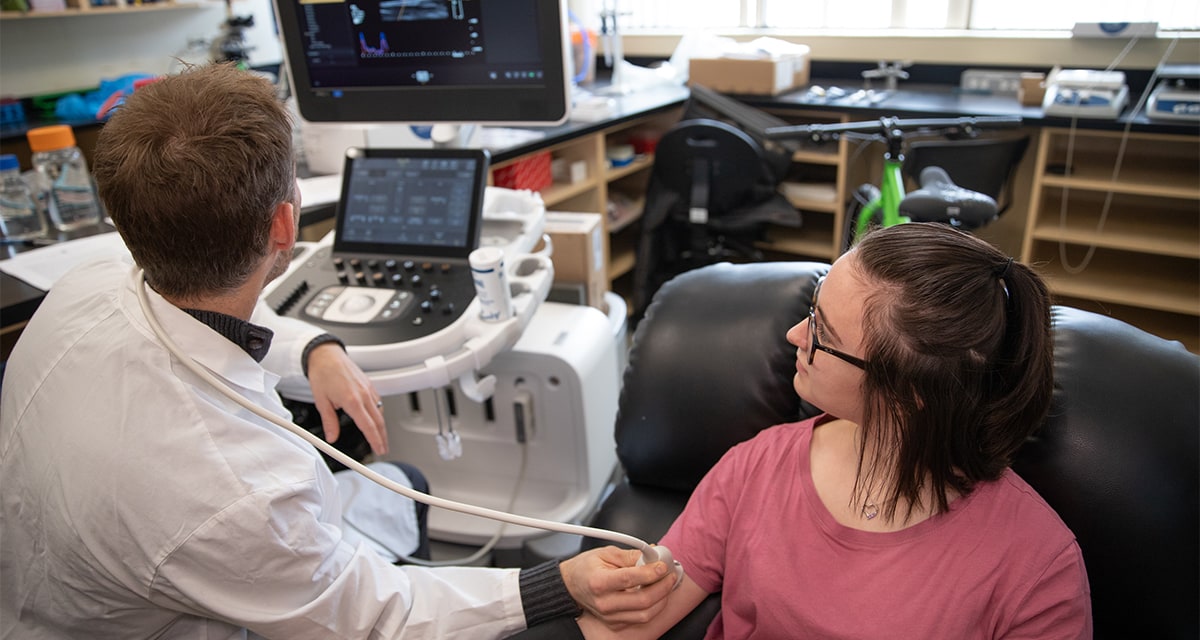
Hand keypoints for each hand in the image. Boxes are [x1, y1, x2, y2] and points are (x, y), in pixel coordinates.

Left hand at [304, 342, 387, 454]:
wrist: (326, 355)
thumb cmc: (323, 374)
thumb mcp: (321, 401)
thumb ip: (329, 422)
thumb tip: (332, 436)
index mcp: (352, 400)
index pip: (368, 426)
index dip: (375, 440)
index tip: (379, 449)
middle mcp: (363, 394)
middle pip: (379, 421)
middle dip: (383, 437)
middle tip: (383, 449)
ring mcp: (368, 389)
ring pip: (380, 412)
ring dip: (381, 426)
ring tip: (380, 437)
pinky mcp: (369, 384)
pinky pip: (378, 402)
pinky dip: (378, 413)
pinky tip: (375, 418)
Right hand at [559, 546, 677, 627]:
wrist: (571, 585)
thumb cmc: (586, 567)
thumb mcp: (606, 553)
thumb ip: (631, 555)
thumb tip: (652, 554)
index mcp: (599, 582)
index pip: (631, 578)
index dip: (651, 572)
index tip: (663, 565)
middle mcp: (604, 603)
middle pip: (643, 600)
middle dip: (663, 587)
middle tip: (669, 574)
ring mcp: (610, 616)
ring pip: (646, 614)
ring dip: (662, 599)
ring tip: (665, 584)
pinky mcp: (615, 623)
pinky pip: (641, 619)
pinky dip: (653, 607)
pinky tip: (655, 595)